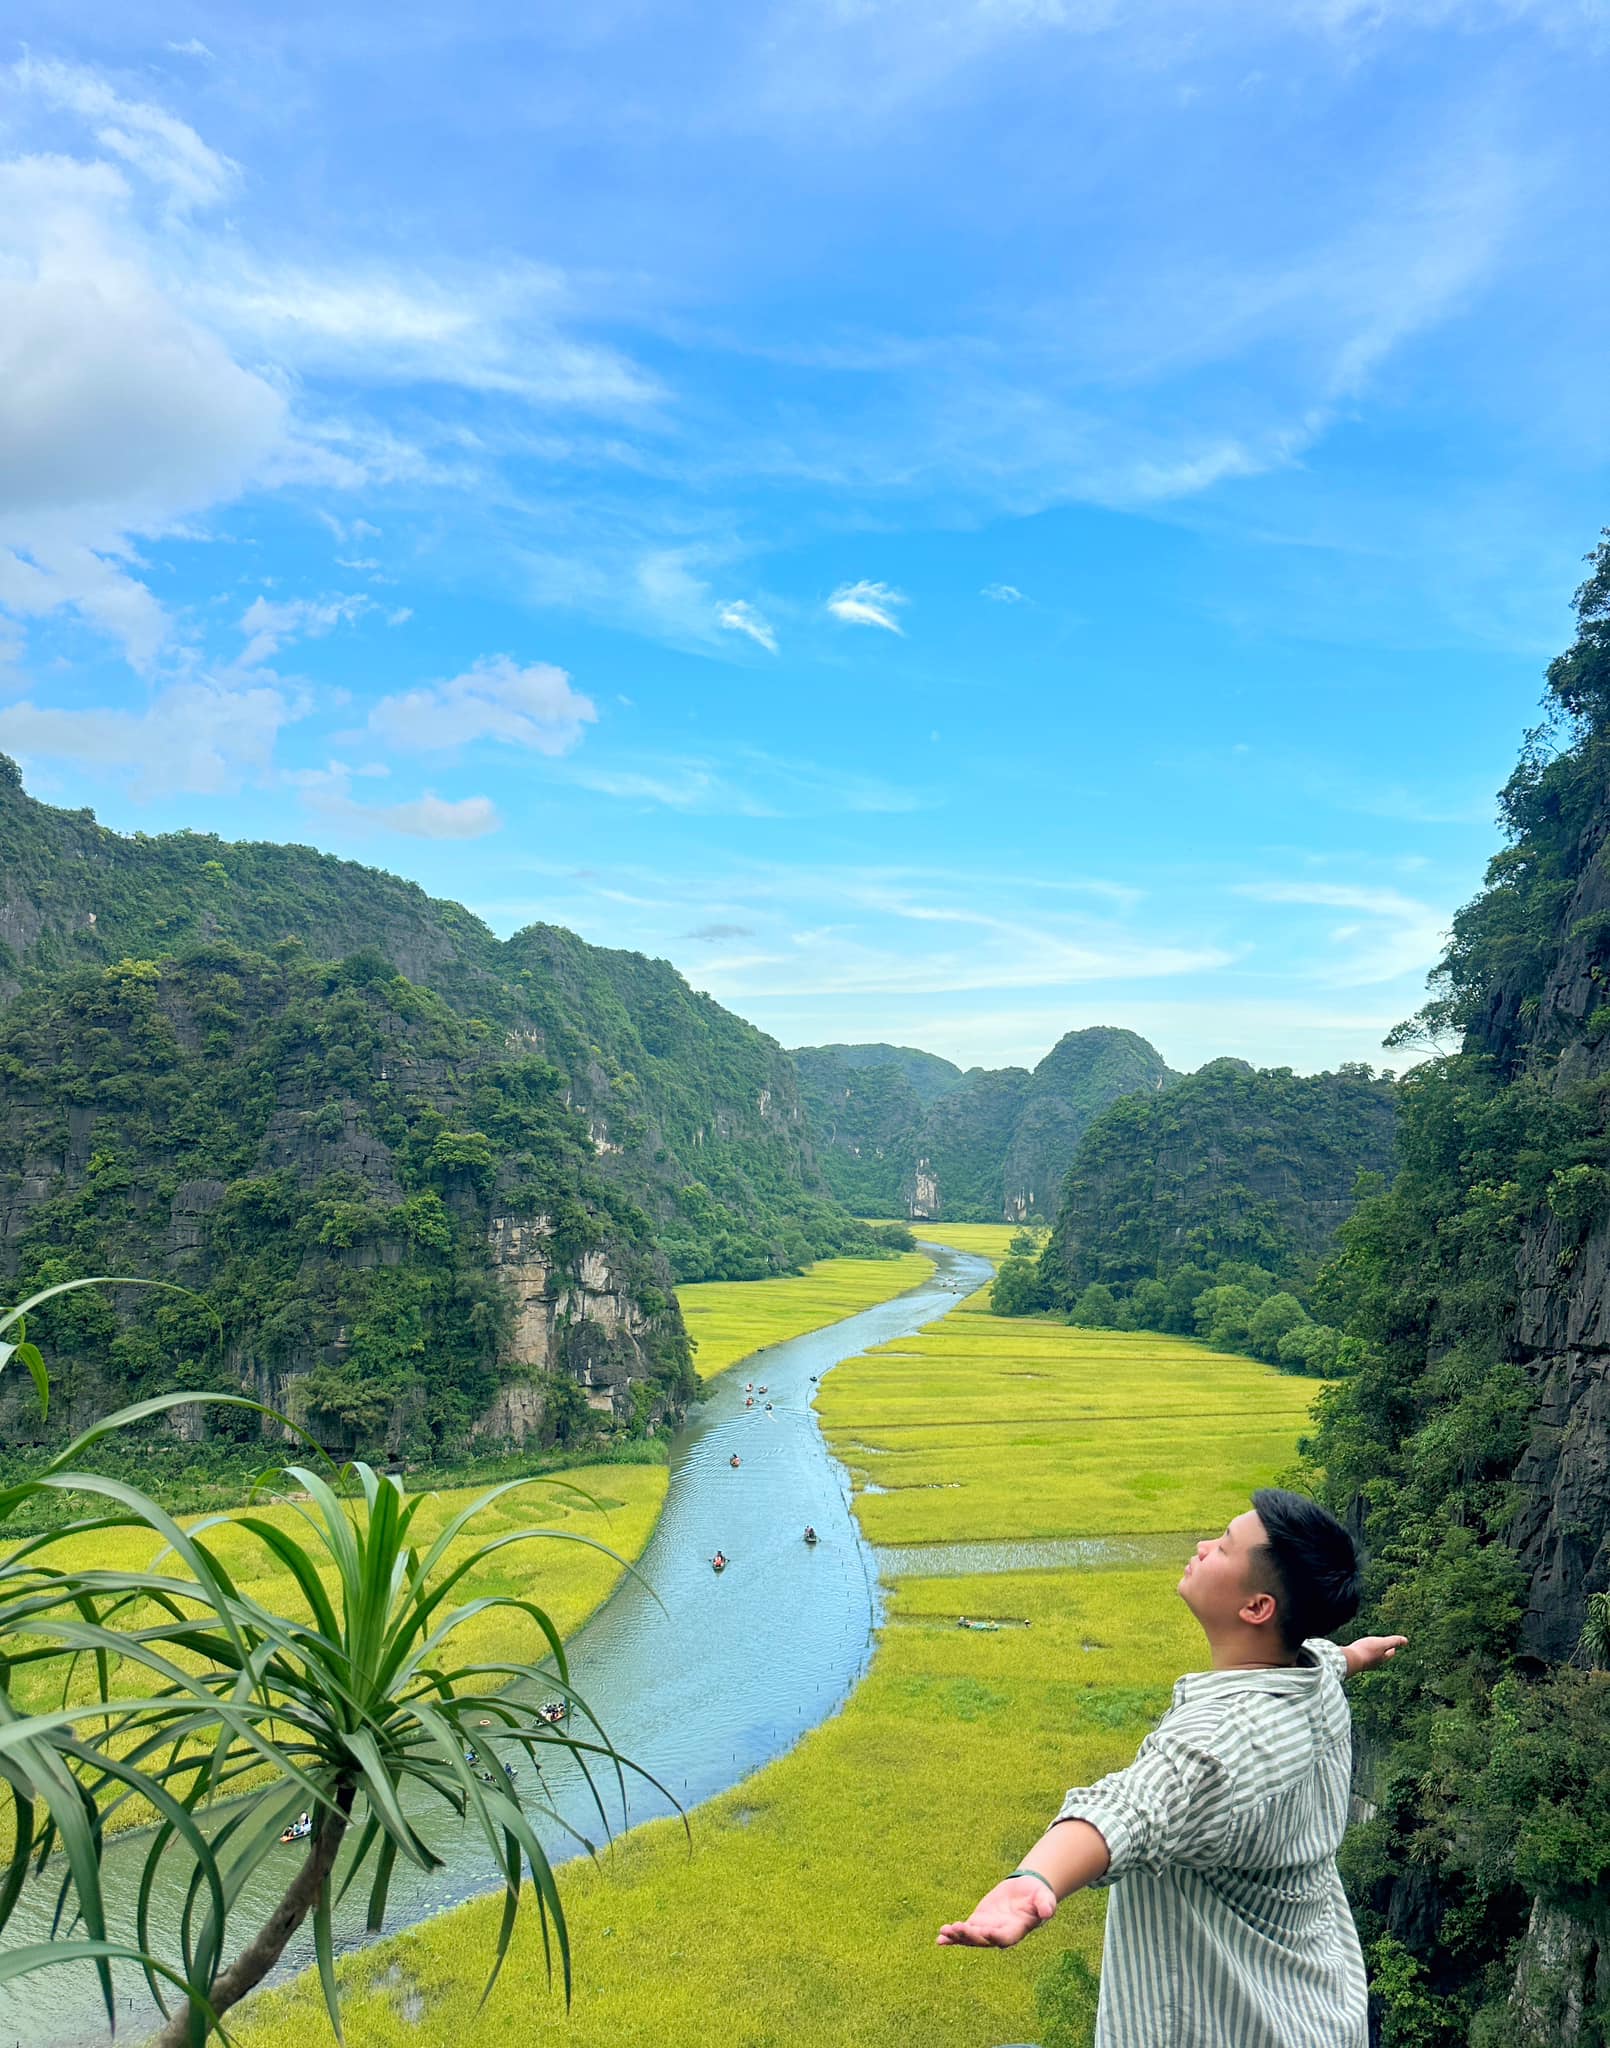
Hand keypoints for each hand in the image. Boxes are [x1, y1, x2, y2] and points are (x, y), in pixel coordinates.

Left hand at [937, 1875, 1055, 1947]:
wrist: (1027, 1891)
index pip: (1004, 1937)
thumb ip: (1046, 1905)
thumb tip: (1048, 1911)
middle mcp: (999, 1934)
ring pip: (971, 1937)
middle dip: (970, 1935)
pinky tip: (940, 1938)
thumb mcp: (1045, 1898)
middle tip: (957, 1928)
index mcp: (1016, 1930)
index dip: (994, 1936)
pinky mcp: (979, 1922)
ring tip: (943, 1932)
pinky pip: (964, 1931)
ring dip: (957, 1936)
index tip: (983, 1931)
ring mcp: (987, 1929)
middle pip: (983, 1939)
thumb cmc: (1038, 1896)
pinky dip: (952, 1935)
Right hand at [1346, 1634, 1407, 1673]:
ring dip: (1373, 1653)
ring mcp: (1365, 1663)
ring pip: (1372, 1658)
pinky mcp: (1356, 1662)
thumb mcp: (1382, 1643)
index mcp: (1382, 1658)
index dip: (1393, 1648)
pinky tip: (1359, 1652)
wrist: (1349, 1660)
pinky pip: (1362, 1657)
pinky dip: (1363, 1654)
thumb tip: (1406, 1641)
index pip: (1390, 1653)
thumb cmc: (1366, 1651)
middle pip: (1381, 1656)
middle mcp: (1375, 1663)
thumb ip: (1394, 1641)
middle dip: (1383, 1651)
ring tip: (1372, 1649)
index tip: (1394, 1646)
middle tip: (1384, 1647)